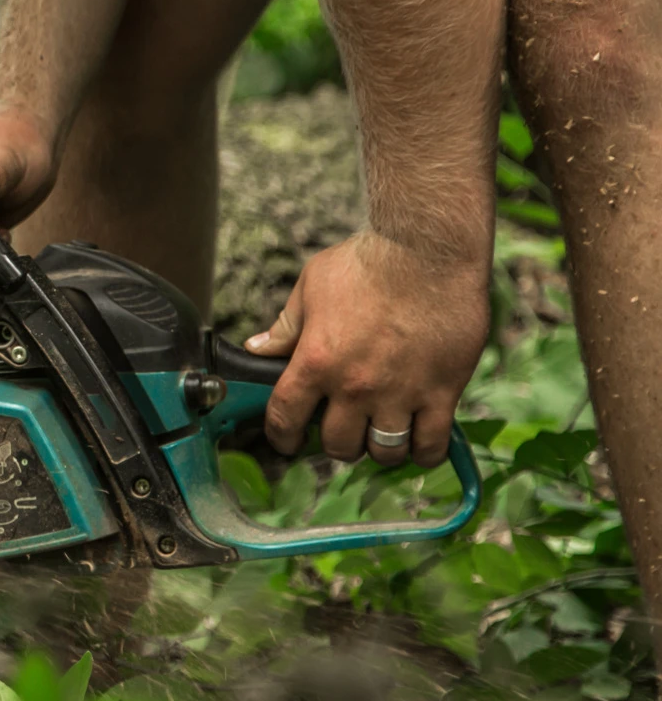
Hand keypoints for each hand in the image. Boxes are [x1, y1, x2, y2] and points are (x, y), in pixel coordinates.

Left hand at [246, 232, 489, 466]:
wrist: (429, 248)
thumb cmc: (367, 261)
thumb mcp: (312, 287)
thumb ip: (286, 326)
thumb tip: (257, 348)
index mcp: (316, 362)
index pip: (285, 418)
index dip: (282, 437)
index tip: (287, 441)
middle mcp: (355, 386)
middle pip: (338, 445)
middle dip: (336, 442)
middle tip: (344, 427)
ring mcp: (400, 392)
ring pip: (384, 452)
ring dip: (378, 448)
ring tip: (379, 431)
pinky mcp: (443, 391)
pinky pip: (432, 445)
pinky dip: (423, 451)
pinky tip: (418, 439)